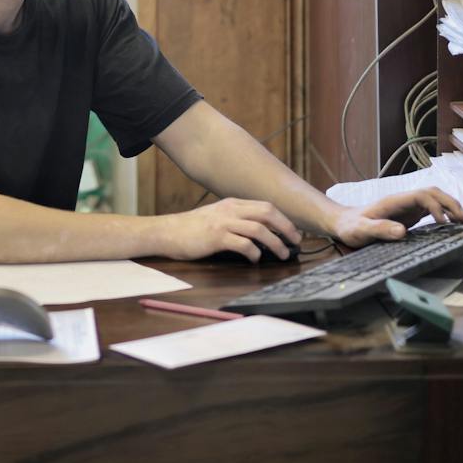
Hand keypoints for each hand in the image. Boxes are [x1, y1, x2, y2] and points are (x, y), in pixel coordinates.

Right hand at [156, 198, 302, 261]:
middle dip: (286, 227)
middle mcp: (230, 210)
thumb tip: (260, 234)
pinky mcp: (216, 237)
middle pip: (267, 212)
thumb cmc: (191, 229)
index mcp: (232, 204)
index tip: (293, 231)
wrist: (166, 232)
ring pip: (259, 229)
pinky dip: (254, 252)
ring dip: (276, 242)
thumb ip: (235, 220)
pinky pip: (243, 243)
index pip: (265, 206)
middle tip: (296, 241)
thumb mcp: (216, 217)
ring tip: (282, 254)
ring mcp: (223, 222)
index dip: (283, 218)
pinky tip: (255, 259)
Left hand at [328, 187, 462, 247]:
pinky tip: (452, 225)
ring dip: (450, 207)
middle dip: (450, 203)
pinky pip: (431, 210)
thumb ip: (378, 230)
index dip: (435, 206)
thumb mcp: (360, 230)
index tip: (443, 223)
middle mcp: (403, 201)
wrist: (344, 223)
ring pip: (434, 199)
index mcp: (393, 201)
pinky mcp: (410, 214)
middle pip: (432, 193)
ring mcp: (407, 206)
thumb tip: (402, 232)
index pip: (421, 196)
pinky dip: (444, 214)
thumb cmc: (351, 227)